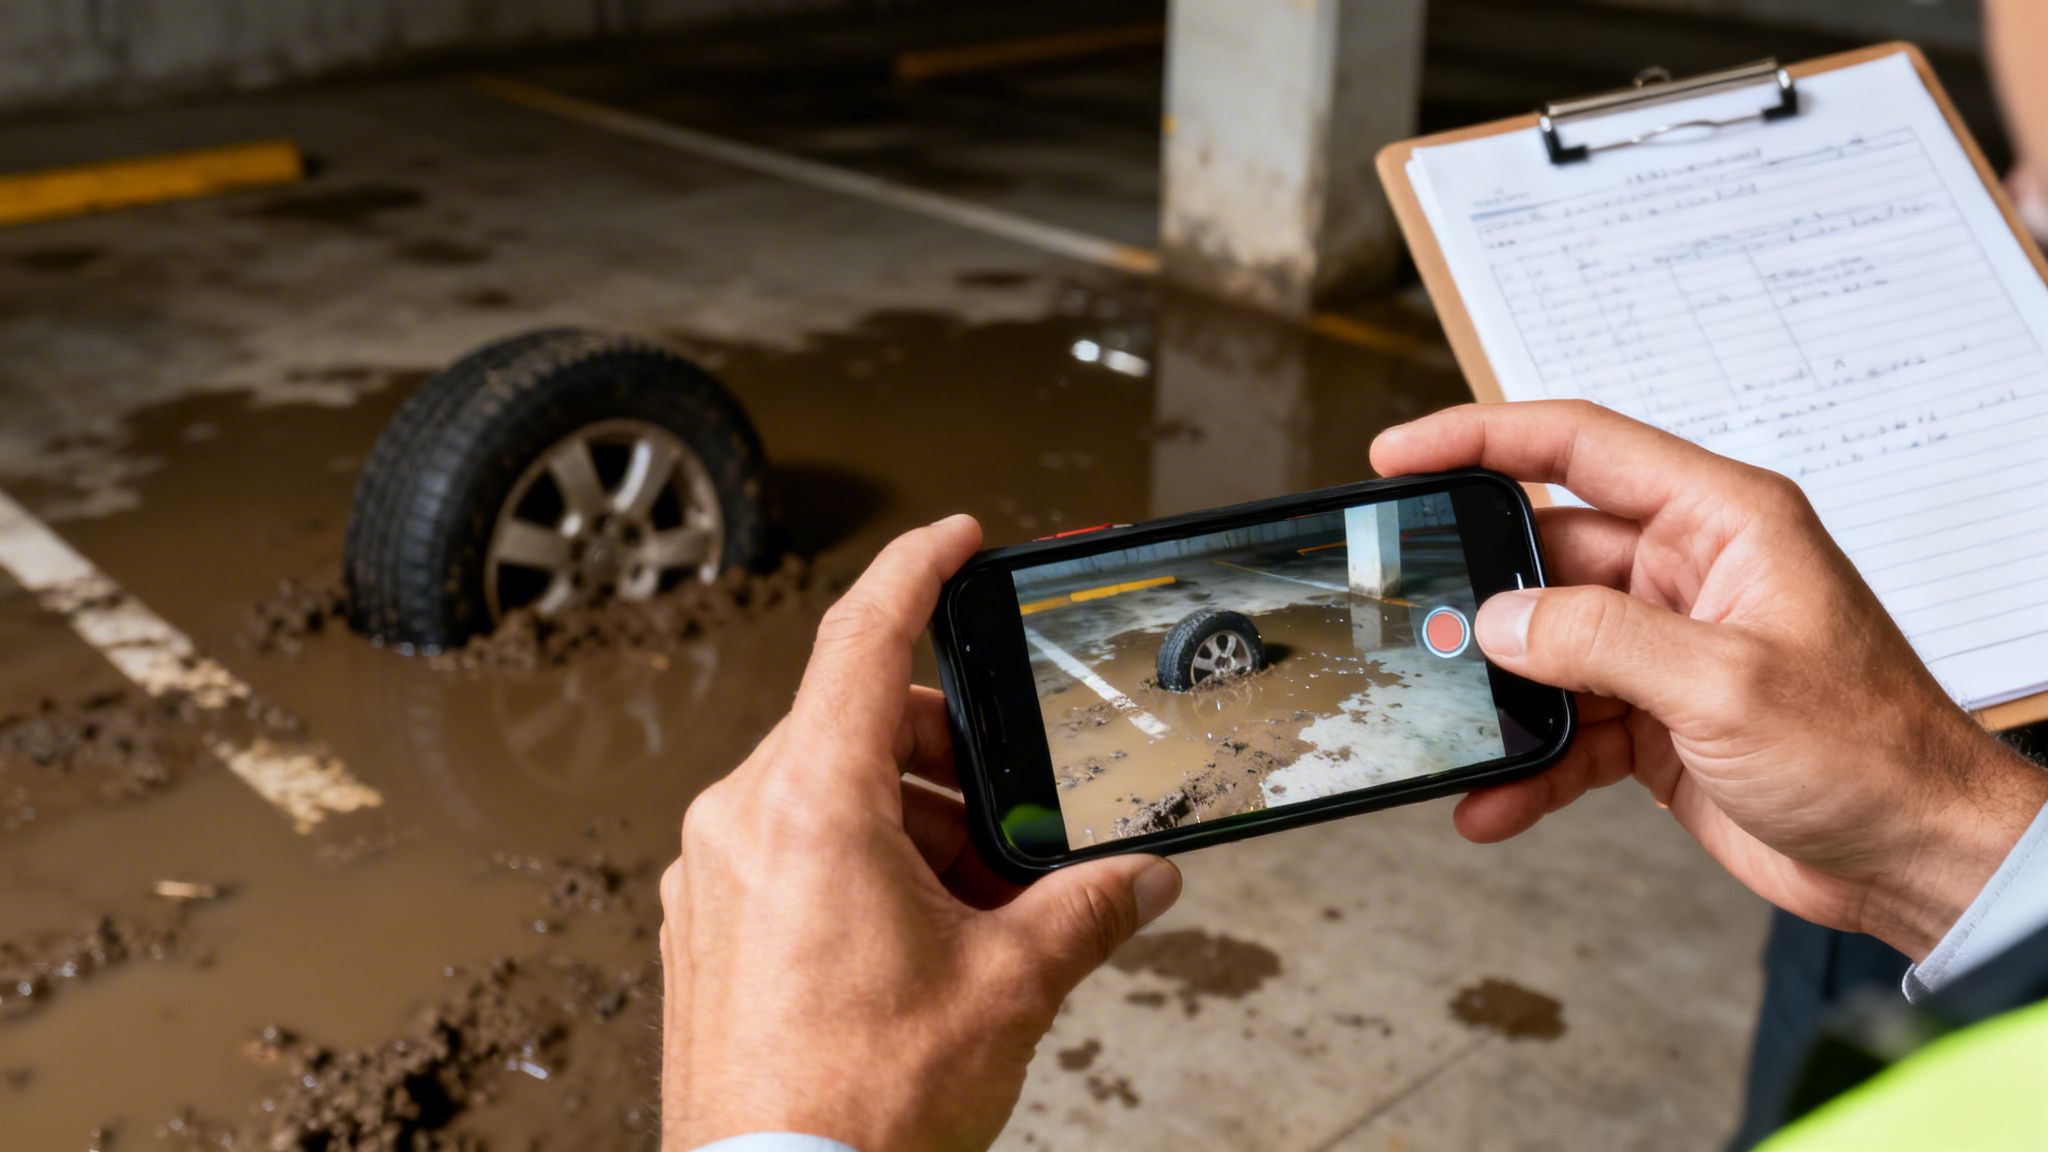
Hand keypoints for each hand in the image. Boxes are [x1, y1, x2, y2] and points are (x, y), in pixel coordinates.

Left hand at [659, 515, 1182, 1151]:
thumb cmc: (864, 1106)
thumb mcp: (1009, 987)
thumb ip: (1086, 910)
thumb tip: (1139, 881)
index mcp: (810, 807)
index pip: (862, 638)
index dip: (916, 570)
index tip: (954, 539)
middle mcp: (741, 824)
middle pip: (853, 723)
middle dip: (945, 750)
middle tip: (1011, 808)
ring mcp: (709, 877)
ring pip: (821, 790)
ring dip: (908, 815)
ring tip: (977, 896)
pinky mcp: (703, 928)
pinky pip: (785, 849)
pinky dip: (856, 858)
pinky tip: (918, 929)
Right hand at [1371, 401, 2047, 959]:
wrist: (1915, 859)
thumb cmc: (1871, 753)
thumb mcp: (1726, 684)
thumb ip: (1602, 641)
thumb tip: (1499, 622)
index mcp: (1722, 522)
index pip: (1580, 446)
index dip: (1481, 438)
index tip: (1401, 453)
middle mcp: (1689, 573)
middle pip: (1547, 557)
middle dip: (1478, 598)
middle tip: (1412, 624)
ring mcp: (1668, 648)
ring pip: (1546, 650)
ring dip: (1500, 699)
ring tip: (1451, 732)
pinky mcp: (1656, 719)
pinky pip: (1567, 727)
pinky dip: (1528, 765)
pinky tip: (1493, 800)